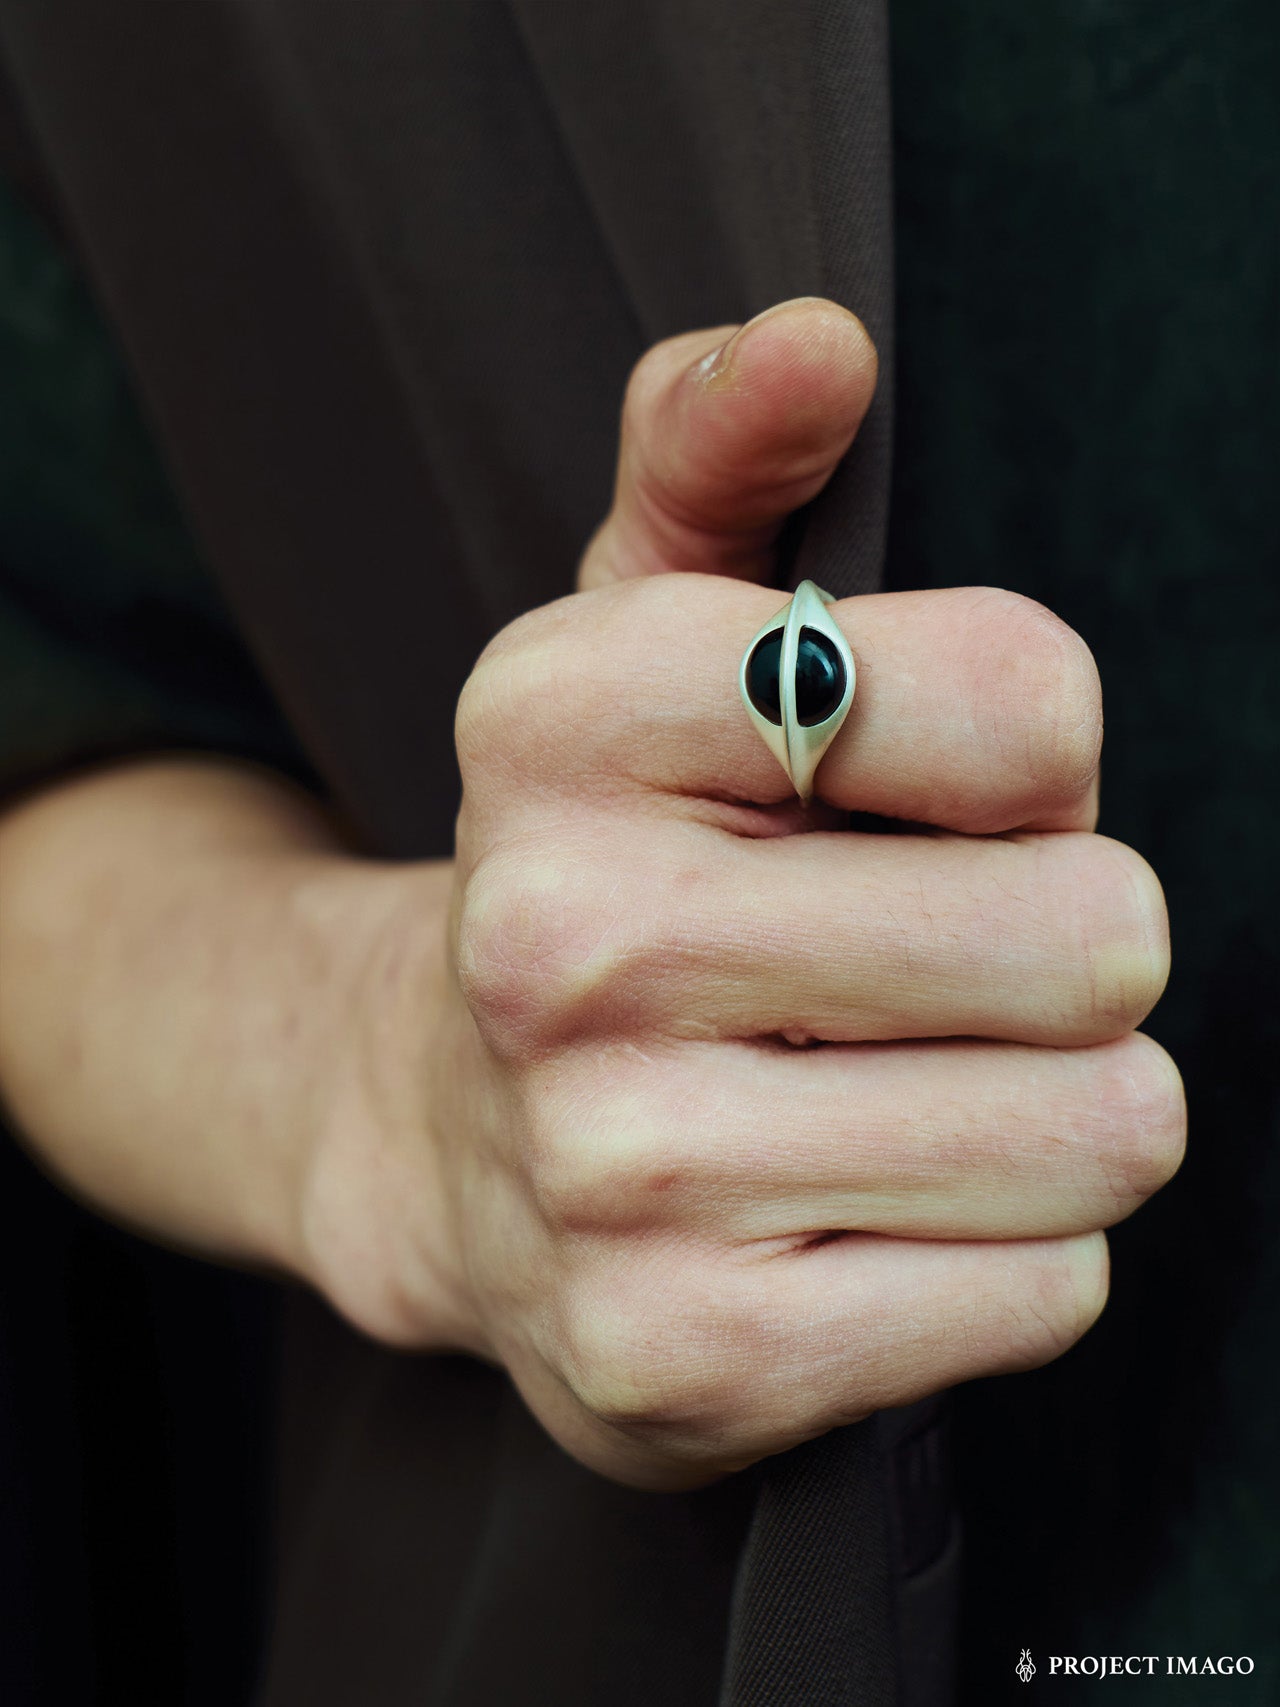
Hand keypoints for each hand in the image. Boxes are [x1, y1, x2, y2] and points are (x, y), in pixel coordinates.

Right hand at [316, 298, 1180, 1488]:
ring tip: (904, 1091)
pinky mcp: (687, 1359)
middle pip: (1097, 931)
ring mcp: (616, 1171)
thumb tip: (816, 337)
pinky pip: (1047, 1290)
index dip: (1036, 759)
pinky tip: (870, 1215)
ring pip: (1102, 1129)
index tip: (925, 799)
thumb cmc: (607, 873)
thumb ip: (717, 460)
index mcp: (563, 719)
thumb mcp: (630, 646)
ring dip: (1055, 1106)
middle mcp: (563, 942)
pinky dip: (1009, 1252)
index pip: (1031, 701)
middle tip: (929, 968)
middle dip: (1064, 948)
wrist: (452, 1150)